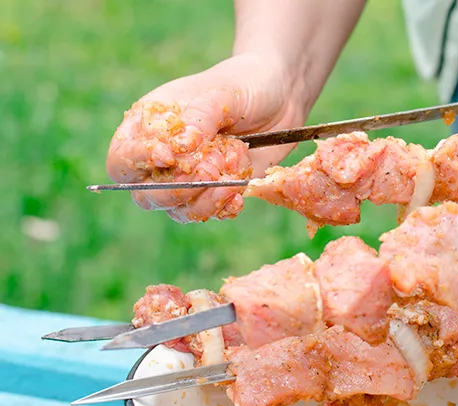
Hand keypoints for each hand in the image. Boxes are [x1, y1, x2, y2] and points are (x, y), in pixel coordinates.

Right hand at [106, 52, 305, 222]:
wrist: (281, 97)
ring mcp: (189, 178)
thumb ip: (201, 117)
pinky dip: (223, 208)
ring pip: (177, 210)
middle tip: (209, 168)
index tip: (169, 157)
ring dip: (204, 199)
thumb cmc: (244, 85)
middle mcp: (164, 158)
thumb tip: (181, 145)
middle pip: (144, 195)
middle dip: (175, 189)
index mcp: (149, 127)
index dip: (137, 163)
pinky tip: (238, 194)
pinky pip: (209, 212)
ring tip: (231, 175)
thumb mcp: (224, 93)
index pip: (121, 160)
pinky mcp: (216, 191)